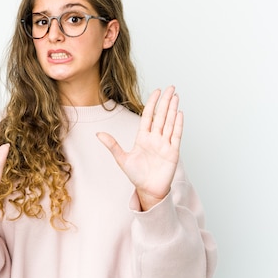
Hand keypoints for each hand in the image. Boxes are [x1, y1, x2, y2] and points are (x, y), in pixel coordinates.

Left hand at [97, 86, 182, 210]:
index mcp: (143, 138)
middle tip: (171, 87)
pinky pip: (176, 135)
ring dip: (173, 109)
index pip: (148, 116)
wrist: (148, 190)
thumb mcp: (122, 159)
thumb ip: (112, 145)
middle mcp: (155, 138)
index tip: (156, 91)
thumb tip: (98, 134)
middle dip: (165, 101)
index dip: (152, 103)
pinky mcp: (173, 152)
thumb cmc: (136, 176)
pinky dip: (178, 124)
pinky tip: (179, 113)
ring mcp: (165, 144)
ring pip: (169, 122)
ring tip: (176, 96)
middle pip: (161, 115)